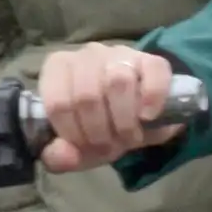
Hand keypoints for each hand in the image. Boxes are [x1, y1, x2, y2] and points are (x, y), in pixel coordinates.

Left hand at [34, 44, 183, 174]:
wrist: (136, 120)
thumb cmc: (98, 129)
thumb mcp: (75, 150)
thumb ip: (60, 158)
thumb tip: (66, 156)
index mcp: (58, 70)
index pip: (58, 103)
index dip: (73, 134)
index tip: (84, 148)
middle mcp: (86, 55)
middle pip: (88, 96)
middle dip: (99, 133)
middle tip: (108, 146)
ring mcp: (119, 53)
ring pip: (118, 82)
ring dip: (124, 121)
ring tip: (128, 137)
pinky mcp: (150, 59)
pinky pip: (153, 71)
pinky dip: (152, 98)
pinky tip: (147, 116)